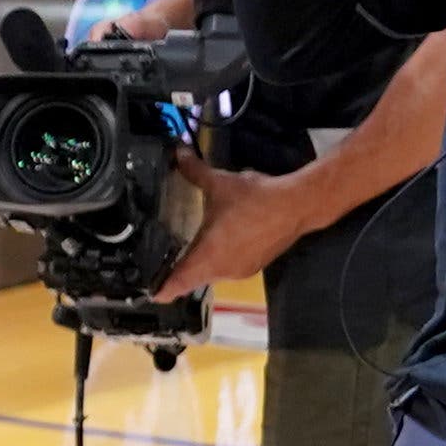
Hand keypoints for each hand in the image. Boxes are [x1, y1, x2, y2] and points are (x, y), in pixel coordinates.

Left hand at [158, 155, 321, 291]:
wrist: (297, 206)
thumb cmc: (255, 199)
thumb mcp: (220, 183)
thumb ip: (194, 171)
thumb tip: (178, 153)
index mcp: (208, 257)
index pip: (178, 283)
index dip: (161, 290)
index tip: (149, 293)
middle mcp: (222, 271)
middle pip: (193, 279)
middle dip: (178, 274)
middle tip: (160, 266)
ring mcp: (240, 271)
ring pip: (211, 274)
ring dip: (200, 265)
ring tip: (185, 252)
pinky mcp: (254, 266)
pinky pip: (228, 268)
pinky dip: (219, 260)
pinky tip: (218, 244)